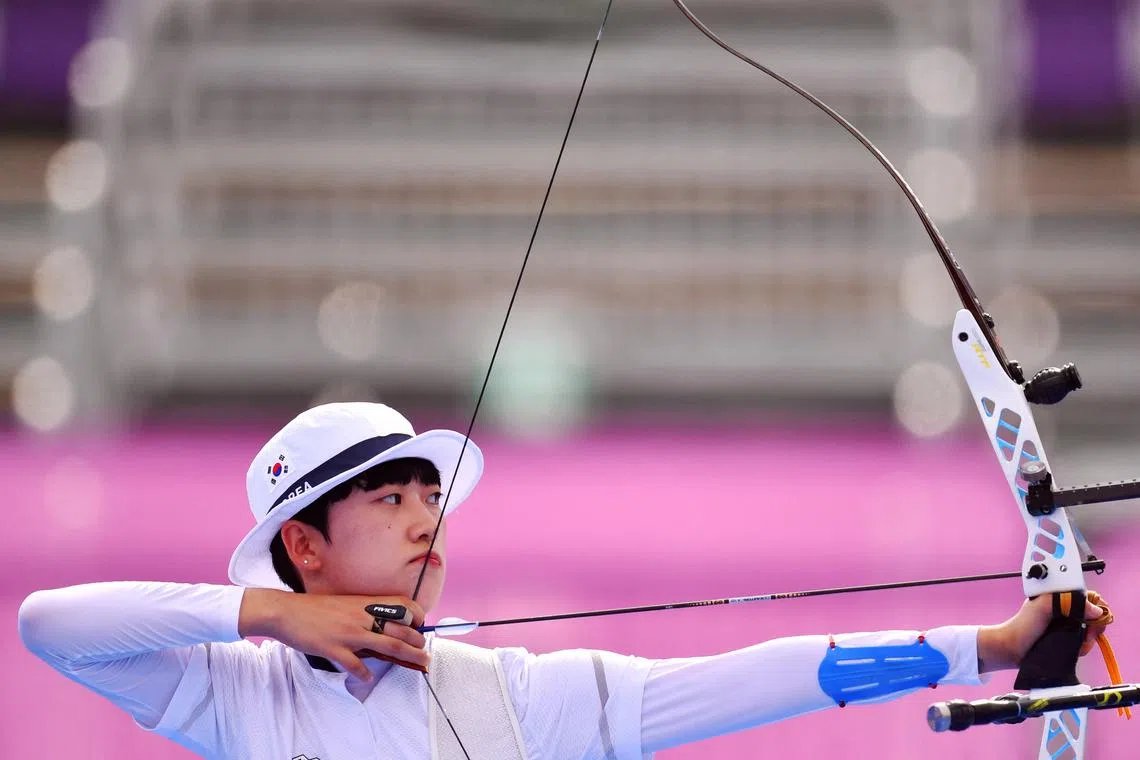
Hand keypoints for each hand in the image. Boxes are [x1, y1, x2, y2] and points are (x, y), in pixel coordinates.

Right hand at [239, 589, 427, 679]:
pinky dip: (364, 672)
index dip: (417, 616)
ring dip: (408, 656)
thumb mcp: (345, 605)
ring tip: (421, 664)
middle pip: (400, 630)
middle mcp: (361, 616)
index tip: (421, 626)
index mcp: (365, 603)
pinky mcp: (334, 648)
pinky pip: (355, 663)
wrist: (286, 611)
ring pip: (387, 645)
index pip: (402, 605)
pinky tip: (368, 678)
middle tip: (426, 653)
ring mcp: (349, 633)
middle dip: (418, 643)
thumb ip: (364, 615)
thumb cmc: (315, 609)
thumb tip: (382, 629)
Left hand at [977, 592, 1106, 673]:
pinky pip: (1084, 642)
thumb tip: (1096, 611)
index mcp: (1060, 597)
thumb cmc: (1023, 625)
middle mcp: (1065, 609)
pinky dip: (1084, 647)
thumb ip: (1067, 601)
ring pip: (1090, 630)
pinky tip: (1076, 650)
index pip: (1090, 598)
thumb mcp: (1043, 606)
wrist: (1012, 648)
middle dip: (1093, 627)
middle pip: (1093, 615)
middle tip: (1086, 637)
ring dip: (1088, 639)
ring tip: (1078, 646)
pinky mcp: (1066, 638)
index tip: (1094, 620)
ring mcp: (1067, 624)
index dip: (1096, 608)